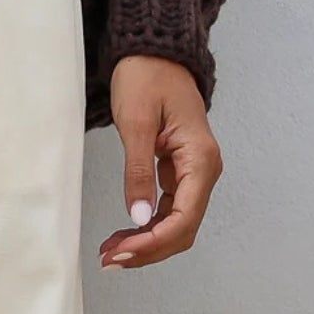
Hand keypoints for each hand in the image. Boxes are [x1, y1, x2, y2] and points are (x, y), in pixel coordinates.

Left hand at [99, 54, 222, 268]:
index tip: (122, 254)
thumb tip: (140, 216)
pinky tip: (123, 234)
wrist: (153, 53)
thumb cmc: (146, 78)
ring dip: (146, 243)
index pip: (184, 217)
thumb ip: (139, 171)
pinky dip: (147, 226)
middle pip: (183, 228)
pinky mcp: (180, 172)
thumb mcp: (137, 124)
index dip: (153, 243)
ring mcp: (194, 172)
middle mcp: (204, 169)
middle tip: (109, 260)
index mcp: (200, 158)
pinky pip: (169, 210)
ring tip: (110, 252)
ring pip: (176, 224)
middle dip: (148, 249)